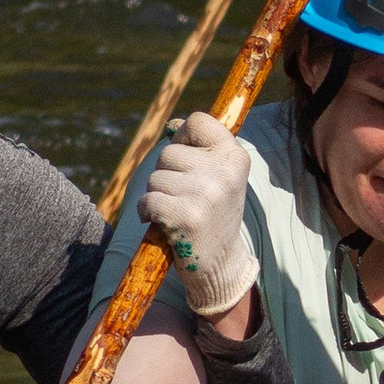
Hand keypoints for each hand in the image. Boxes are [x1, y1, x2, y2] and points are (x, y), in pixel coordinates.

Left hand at [144, 111, 257, 315]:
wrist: (220, 262)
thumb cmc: (214, 214)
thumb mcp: (219, 177)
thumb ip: (200, 149)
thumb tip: (173, 124)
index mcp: (235, 157)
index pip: (198, 121)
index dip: (183, 137)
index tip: (187, 157)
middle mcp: (224, 172)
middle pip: (168, 152)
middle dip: (167, 173)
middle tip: (184, 196)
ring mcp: (206, 194)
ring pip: (155, 177)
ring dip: (158, 195)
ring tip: (178, 210)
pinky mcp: (186, 216)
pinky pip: (148, 200)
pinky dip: (148, 212)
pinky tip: (163, 223)